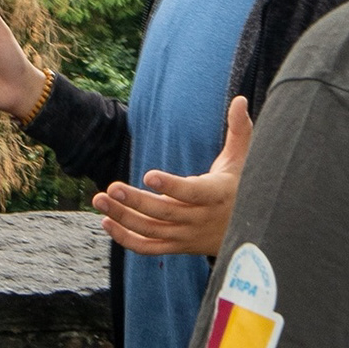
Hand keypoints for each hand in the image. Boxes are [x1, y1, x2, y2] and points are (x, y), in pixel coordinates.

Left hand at [94, 96, 252, 258]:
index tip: (148, 175)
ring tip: (99, 199)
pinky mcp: (177, 246)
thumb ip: (239, 130)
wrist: (249, 230)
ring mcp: (187, 236)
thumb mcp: (242, 160)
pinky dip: (126, 239)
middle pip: (164, 213)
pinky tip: (107, 222)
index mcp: (217, 195)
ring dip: (123, 217)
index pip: (192, 193)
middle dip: (136, 201)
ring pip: (151, 230)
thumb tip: (239, 99)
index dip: (171, 186)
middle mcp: (200, 219)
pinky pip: (149, 247)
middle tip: (111, 188)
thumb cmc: (240, 187)